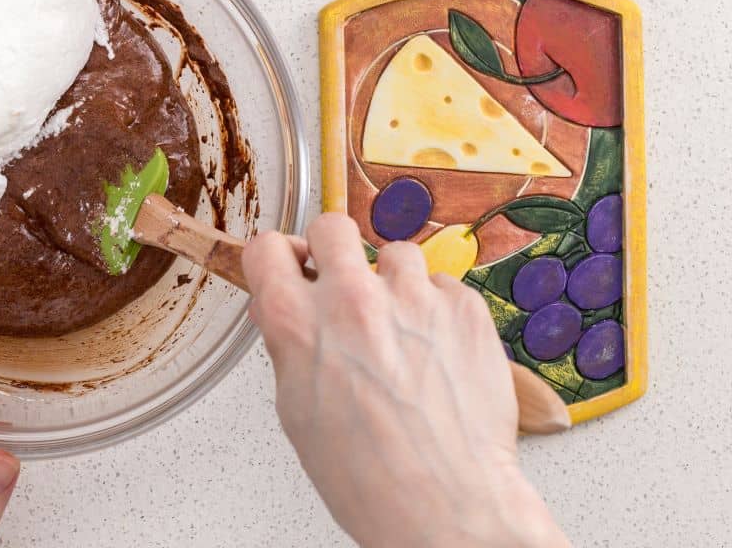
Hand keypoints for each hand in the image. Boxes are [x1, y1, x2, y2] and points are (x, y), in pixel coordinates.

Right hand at [243, 214, 568, 547]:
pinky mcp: (464, 307)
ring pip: (395, 254)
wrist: (446, 505)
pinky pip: (444, 285)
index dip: (277, 256)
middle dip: (334, 251)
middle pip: (331, 226)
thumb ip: (288, 345)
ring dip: (394, 283)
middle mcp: (352, 299)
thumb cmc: (368, 475)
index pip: (267, 247)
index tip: (287, 264)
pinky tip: (437, 352)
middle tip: (343, 285)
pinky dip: (437, 311)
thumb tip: (283, 310)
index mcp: (298, 323)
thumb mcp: (296, 411)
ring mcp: (413, 298)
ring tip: (402, 331)